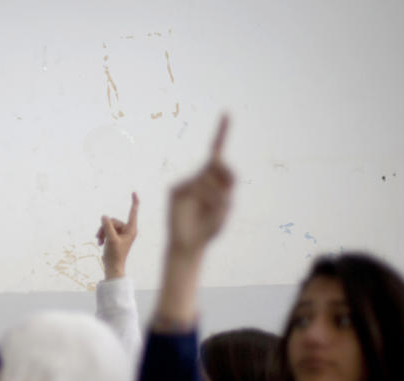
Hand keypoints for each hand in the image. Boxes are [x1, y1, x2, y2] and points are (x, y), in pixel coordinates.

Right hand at [96, 192, 138, 279]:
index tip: (134, 192)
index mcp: (131, 230)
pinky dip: (102, 236)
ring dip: (102, 232)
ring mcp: (121, 234)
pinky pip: (107, 230)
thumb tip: (104, 216)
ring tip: (99, 241)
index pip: (133, 213)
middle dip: (105, 227)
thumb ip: (107, 226)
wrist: (113, 267)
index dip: (134, 202)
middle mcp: (127, 230)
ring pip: (108, 225)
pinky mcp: (115, 237)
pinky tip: (100, 243)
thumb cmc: (115, 255)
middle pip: (114, 220)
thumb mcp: (111, 239)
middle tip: (100, 238)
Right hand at [167, 116, 233, 257]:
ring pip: (207, 177)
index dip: (221, 133)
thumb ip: (224, 188)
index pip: (218, 154)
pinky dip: (205, 196)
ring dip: (215, 194)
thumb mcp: (225, 208)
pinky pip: (196, 185)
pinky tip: (198, 209)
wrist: (189, 244)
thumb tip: (207, 177)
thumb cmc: (208, 228)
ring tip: (213, 211)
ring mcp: (187, 183)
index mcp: (215, 181)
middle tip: (226, 197)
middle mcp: (201, 178)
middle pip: (218, 164)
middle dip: (225, 177)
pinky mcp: (176, 190)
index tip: (226, 113)